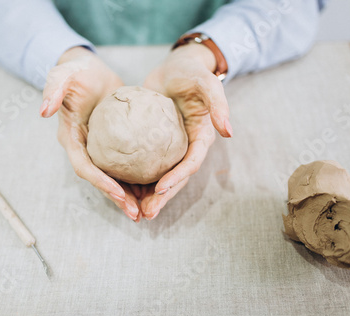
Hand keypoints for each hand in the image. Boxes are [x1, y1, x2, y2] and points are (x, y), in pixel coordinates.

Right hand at [39, 46, 141, 221]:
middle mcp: (85, 148)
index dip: (99, 182)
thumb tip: (43, 111)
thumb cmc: (76, 72)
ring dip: (129, 195)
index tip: (118, 193)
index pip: (84, 167)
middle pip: (100, 180)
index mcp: (71, 139)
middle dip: (117, 198)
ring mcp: (100, 149)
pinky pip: (126, 165)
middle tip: (136, 214)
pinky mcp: (115, 145)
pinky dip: (138, 178)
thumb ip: (52, 90)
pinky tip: (155, 186)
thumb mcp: (63, 75)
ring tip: (147, 209)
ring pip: (114, 178)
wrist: (90, 69)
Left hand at [141, 43, 231, 219]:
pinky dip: (135, 177)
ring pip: (159, 176)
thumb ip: (219, 104)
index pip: (190, 163)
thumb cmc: (192, 73)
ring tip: (134, 210)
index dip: (177, 178)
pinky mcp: (153, 145)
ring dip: (148, 195)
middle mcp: (186, 148)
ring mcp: (169, 149)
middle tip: (146, 213)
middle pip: (175, 178)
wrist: (176, 68)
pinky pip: (144, 164)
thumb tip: (229, 132)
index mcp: (201, 138)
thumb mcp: (207, 83)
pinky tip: (121, 187)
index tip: (160, 189)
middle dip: (162, 198)